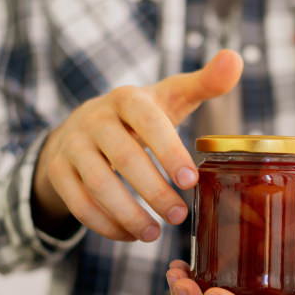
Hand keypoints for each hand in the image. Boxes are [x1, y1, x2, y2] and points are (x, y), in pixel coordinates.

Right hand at [33, 50, 243, 240]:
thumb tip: (235, 58)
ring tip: (156, 234)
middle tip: (180, 216)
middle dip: (154, 192)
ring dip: (128, 215)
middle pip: (124, 158)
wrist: (84, 126)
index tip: (191, 181)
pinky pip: (79, 204)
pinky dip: (106, 225)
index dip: (169, 151)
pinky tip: (131, 236)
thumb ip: (205, 82)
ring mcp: (72, 145)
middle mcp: (95, 118)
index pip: (148, 122)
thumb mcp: (171, 97)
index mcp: (128, 98)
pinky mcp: (58, 172)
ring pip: (98, 185)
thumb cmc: (141, 116)